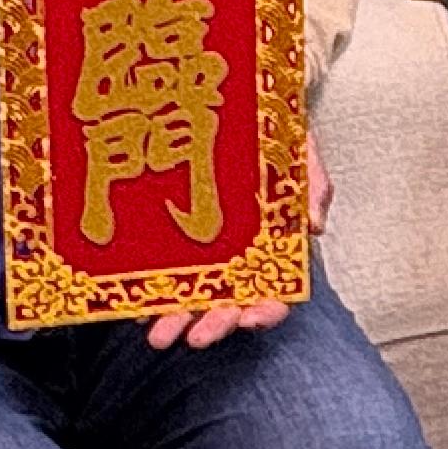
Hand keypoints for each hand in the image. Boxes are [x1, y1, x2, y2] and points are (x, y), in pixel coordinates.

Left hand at [147, 141, 324, 349]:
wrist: (239, 110)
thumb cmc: (273, 140)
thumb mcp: (302, 156)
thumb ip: (314, 189)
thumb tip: (314, 225)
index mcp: (273, 249)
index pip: (277, 292)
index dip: (266, 312)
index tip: (250, 319)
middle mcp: (238, 260)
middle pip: (230, 305)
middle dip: (213, 325)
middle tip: (193, 338)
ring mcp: (204, 253)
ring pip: (192, 297)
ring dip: (176, 320)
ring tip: (155, 334)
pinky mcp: (173, 241)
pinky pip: (159, 272)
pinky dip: (147, 292)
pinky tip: (133, 302)